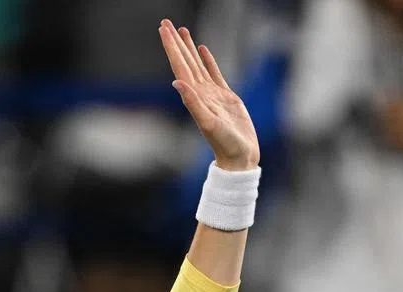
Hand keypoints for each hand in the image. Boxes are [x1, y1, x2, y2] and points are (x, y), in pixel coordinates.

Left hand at [159, 20, 259, 170]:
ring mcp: (212, 94)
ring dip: (189, 48)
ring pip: (197, 64)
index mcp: (194, 97)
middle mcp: (200, 93)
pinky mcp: (225, 97)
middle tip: (166, 22)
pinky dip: (207, 60)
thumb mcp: (208, 123)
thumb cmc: (225, 144)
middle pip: (185, 61)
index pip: (179, 66)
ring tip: (182, 31)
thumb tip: (177, 83)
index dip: (171, 47)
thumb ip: (193, 103)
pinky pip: (214, 73)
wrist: (240, 157)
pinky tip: (203, 50)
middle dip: (175, 42)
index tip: (163, 29)